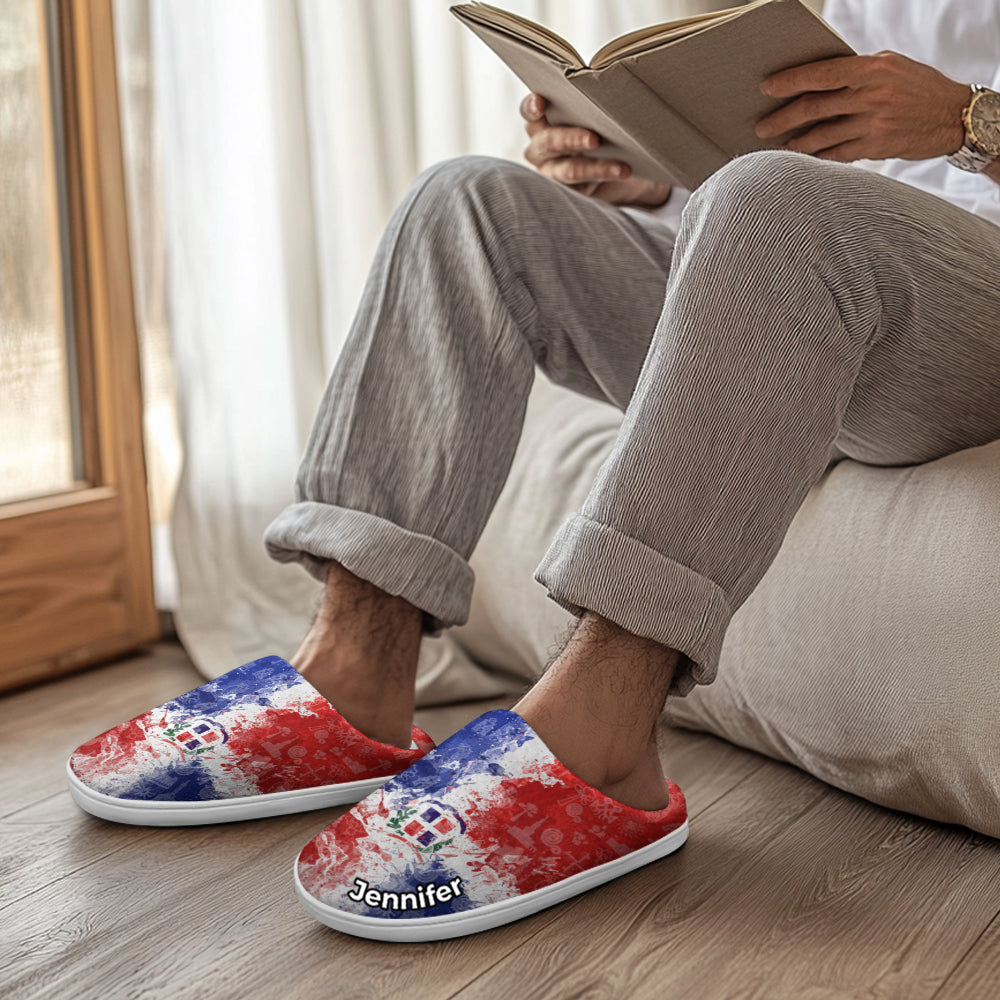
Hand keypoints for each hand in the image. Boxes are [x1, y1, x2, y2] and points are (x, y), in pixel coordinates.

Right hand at [520, 93, 670, 206]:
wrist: (620, 163)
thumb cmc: (600, 128)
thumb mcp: (593, 113)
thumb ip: (591, 103)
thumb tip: (614, 84)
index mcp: (540, 123)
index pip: (528, 112)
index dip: (531, 108)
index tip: (541, 103)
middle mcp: (541, 149)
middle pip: (548, 143)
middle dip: (571, 139)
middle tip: (594, 140)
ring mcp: (553, 173)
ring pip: (568, 170)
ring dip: (595, 168)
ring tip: (620, 167)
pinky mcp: (569, 192)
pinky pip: (583, 188)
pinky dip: (604, 176)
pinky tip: (622, 172)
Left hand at [755, 51, 969, 162]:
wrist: (953, 115)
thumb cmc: (916, 87)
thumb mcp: (890, 66)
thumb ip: (855, 72)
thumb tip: (814, 80)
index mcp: (873, 69)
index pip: (822, 74)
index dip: (791, 81)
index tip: (767, 88)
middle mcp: (872, 96)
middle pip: (814, 108)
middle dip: (782, 119)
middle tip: (761, 126)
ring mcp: (874, 124)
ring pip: (821, 136)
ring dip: (795, 143)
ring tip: (779, 145)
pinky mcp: (876, 148)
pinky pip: (837, 155)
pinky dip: (818, 157)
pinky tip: (803, 159)